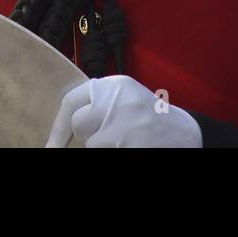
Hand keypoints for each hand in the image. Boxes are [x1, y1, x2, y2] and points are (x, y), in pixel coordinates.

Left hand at [45, 75, 202, 147]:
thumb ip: (98, 102)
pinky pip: (103, 151)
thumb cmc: (148, 118)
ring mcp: (123, 125)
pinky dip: (113, 151)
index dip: (59, 127)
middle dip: (89, 135)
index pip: (71, 102)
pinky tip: (131, 145)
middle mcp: (116, 101)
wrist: (186, 133)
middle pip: (79, 125)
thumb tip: (63, 122)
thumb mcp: (124, 98)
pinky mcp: (127, 145)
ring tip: (124, 139)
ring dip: (103, 145)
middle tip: (109, 135)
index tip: (51, 145)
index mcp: (114, 85)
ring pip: (91, 144)